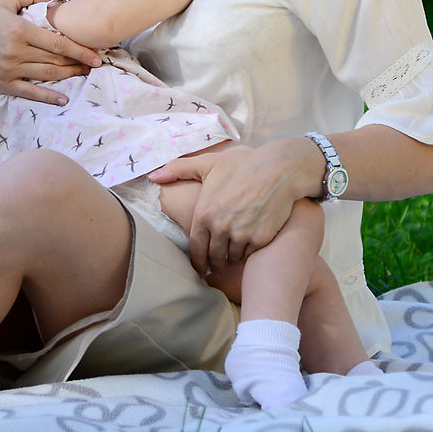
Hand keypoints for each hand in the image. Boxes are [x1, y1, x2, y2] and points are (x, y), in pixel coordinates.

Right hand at [0, 0, 99, 104]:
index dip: (79, 49)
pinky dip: (48, 97)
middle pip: (56, 59)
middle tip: (95, 64)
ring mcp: (10, 69)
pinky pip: (30, 92)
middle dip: (78, 63)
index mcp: (20, 30)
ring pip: (47, 74)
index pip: (57, 41)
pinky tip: (63, 100)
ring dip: (68, 76)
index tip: (95, 55)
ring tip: (83, 74)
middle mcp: (17, 51)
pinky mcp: (4, 84)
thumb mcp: (4, 1)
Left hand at [150, 138, 318, 274]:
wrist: (280, 170)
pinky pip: (250, 254)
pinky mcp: (261, 238)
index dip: (197, 261)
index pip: (196, 247)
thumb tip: (153, 175)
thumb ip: (178, 169)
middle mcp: (221, 227)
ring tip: (232, 254)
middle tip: (216, 265)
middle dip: (214, 262)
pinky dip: (248, 252)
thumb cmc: (243, 165)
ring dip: (232, 257)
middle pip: (214, 256)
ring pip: (232, 257)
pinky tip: (249, 245)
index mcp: (204, 212)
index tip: (199, 268)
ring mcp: (241, 234)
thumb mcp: (208, 163)